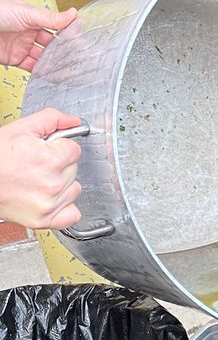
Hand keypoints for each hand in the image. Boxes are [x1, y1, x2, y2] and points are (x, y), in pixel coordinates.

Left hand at [0, 0, 77, 71]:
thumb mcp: (27, 13)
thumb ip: (51, 18)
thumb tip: (73, 14)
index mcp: (33, 19)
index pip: (55, 28)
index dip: (67, 35)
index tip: (81, 42)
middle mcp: (28, 33)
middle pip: (50, 46)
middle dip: (62, 53)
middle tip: (77, 60)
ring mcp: (22, 47)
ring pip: (42, 58)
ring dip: (53, 64)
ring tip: (67, 70)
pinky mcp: (14, 59)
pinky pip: (30, 68)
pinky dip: (40, 72)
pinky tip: (50, 74)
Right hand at [0, 109, 82, 228]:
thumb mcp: (21, 128)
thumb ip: (52, 119)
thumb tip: (74, 121)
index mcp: (49, 159)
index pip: (74, 150)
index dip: (59, 148)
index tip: (45, 151)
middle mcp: (52, 183)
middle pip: (74, 169)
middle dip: (59, 165)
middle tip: (36, 165)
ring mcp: (49, 204)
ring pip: (74, 189)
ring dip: (62, 185)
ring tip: (38, 180)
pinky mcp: (44, 219)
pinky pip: (73, 215)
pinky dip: (65, 207)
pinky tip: (50, 198)